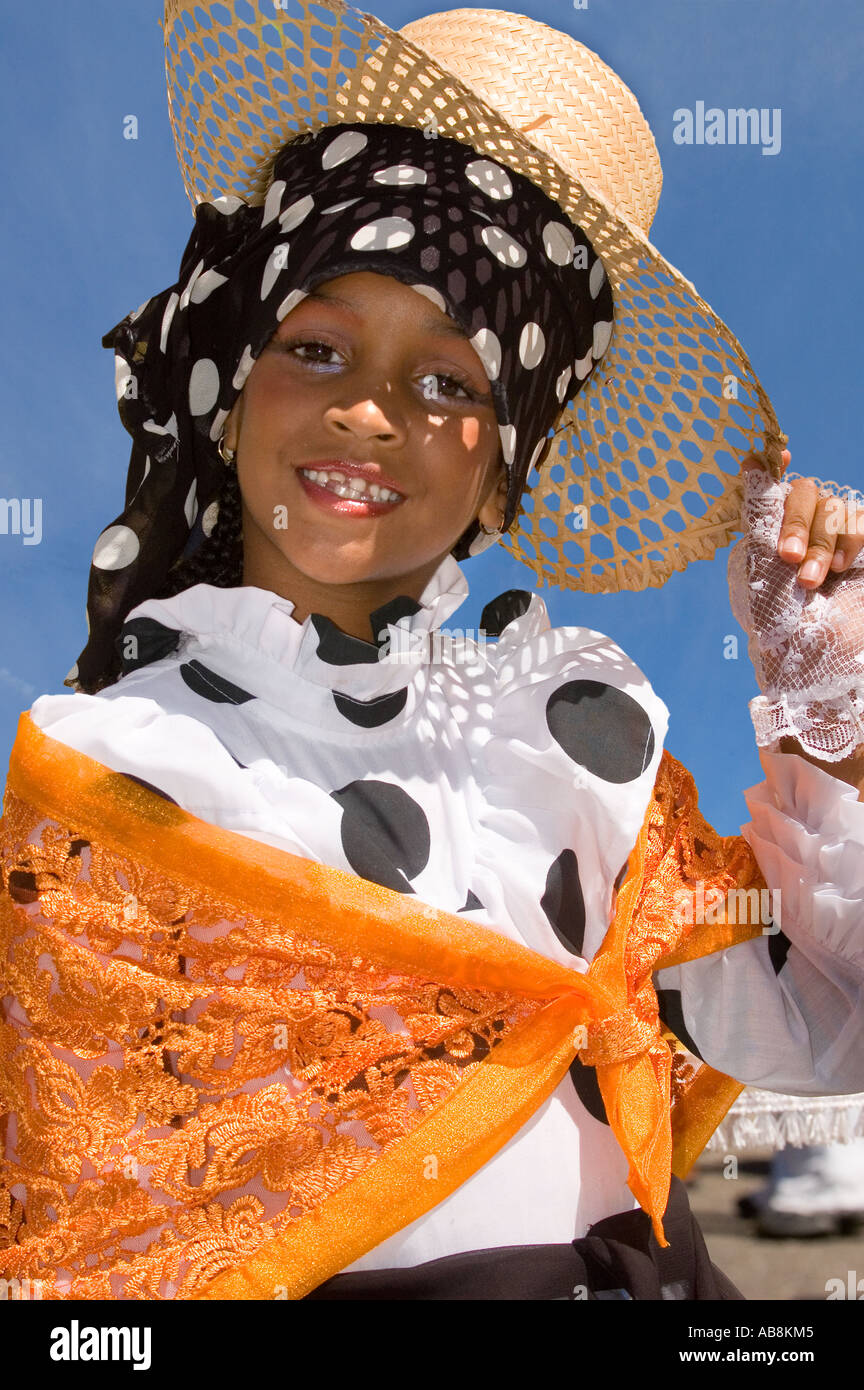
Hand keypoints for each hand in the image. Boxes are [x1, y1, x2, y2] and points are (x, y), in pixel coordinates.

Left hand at [728, 455, 863, 769]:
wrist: (819, 667)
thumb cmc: (782, 630)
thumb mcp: (759, 578)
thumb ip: (759, 524)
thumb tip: (750, 466)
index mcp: (768, 536)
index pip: (770, 487)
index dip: (769, 468)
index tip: (767, 459)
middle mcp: (801, 531)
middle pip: (805, 493)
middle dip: (799, 524)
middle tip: (791, 561)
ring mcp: (835, 538)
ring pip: (835, 508)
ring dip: (824, 540)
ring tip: (817, 580)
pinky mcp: (861, 548)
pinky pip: (861, 519)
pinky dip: (852, 537)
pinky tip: (843, 566)